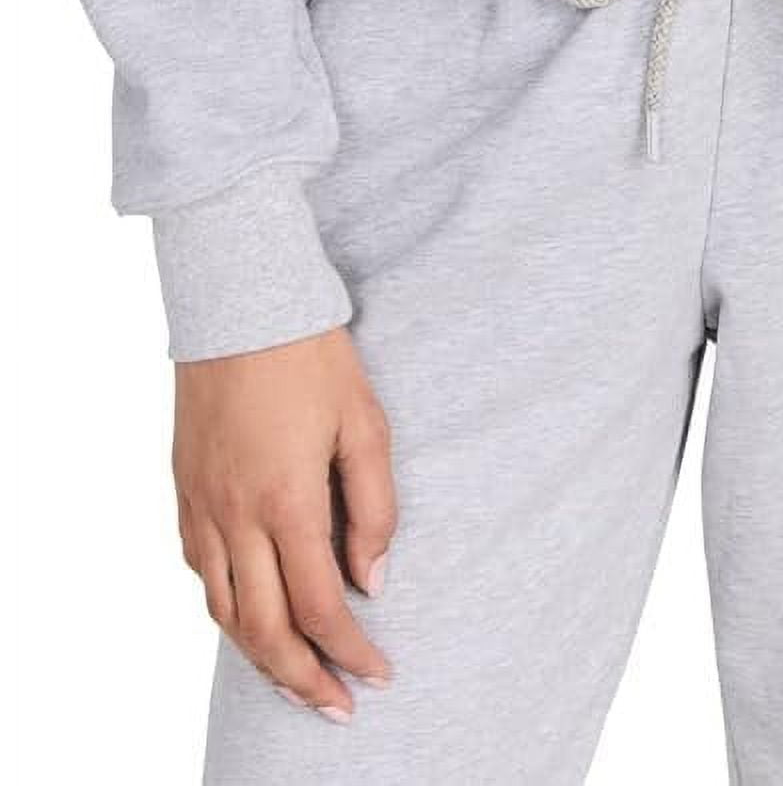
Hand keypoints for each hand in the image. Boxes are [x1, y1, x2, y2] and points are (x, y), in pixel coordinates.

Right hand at [172, 323, 398, 719]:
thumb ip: (373, 507)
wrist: (238, 298)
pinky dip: (228, 607)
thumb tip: (370, 581)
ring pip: (224, 611)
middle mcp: (236, 515)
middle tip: (337, 706)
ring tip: (297, 675)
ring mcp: (202, 505)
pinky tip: (253, 610)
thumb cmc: (309, 354)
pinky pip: (202, 571)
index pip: (318, 608)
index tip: (377, 674)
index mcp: (287, 500)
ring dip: (261, 655)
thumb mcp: (364, 422)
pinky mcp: (184, 489)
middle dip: (303, 679)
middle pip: (264, 631)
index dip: (349, 652)